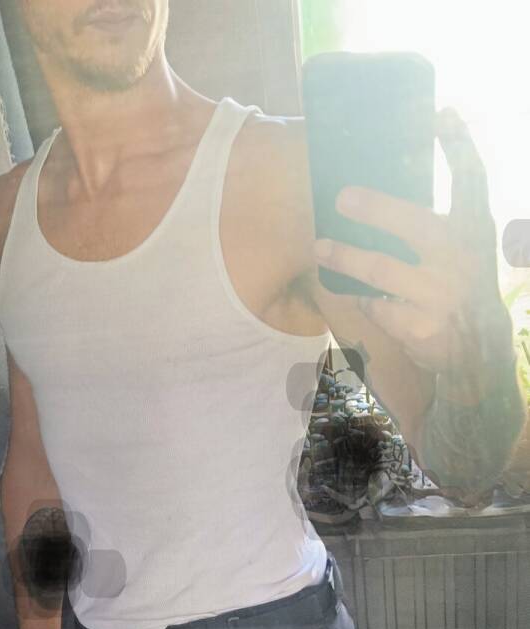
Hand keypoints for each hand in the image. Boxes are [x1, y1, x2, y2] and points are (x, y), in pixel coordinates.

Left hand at [311, 107, 514, 402]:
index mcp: (474, 228)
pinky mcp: (420, 326)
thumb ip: (436, 219)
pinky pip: (376, 305)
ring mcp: (440, 294)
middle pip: (414, 224)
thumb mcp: (462, 244)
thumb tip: (376, 191)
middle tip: (341, 197)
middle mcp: (461, 257)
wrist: (479, 344)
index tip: (441, 112)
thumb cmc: (458, 281)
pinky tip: (355, 292)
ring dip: (345, 257)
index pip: (472, 178)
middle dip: (376, 209)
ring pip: (380, 270)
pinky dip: (363, 298)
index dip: (459, 144)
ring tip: (321, 246)